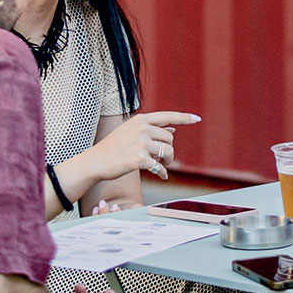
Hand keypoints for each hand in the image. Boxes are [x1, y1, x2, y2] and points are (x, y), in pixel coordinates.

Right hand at [76, 109, 201, 187]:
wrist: (96, 162)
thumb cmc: (113, 148)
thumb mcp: (130, 132)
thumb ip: (150, 130)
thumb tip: (172, 130)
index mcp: (140, 120)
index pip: (167, 115)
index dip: (183, 117)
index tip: (196, 119)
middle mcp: (142, 128)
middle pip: (169, 139)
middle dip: (169, 150)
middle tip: (164, 160)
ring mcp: (140, 143)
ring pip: (167, 152)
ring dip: (167, 162)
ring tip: (162, 166)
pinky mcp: (139, 159)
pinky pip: (159, 167)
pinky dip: (162, 173)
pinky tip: (161, 176)